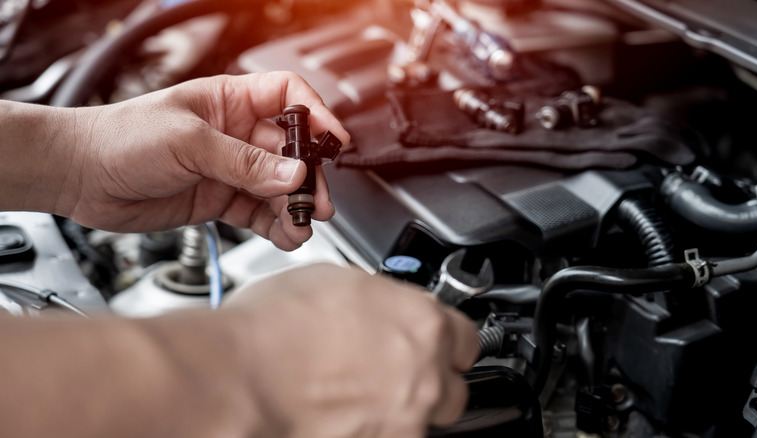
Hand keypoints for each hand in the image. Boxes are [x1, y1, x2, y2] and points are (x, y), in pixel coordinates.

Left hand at [65, 72, 349, 249]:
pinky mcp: (220, 200)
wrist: (81, 176)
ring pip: (278, 188)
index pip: (288, 96)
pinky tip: (285, 236)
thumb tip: (290, 174)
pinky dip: (276, 226)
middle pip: (291, 151)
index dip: (316, 114)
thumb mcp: (187, 142)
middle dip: (308, 177)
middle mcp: (236, 134)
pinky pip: (259, 213)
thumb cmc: (120, 138)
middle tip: (316, 201)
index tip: (333, 140)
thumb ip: (242, 161)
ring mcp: (229, 169)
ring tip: (301, 225)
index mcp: (230, 101)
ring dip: (294, 207)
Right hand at [226, 264, 478, 437]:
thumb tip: (381, 304)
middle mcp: (424, 375)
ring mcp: (404, 421)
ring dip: (400, 410)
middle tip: (391, 372)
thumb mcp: (336, 281)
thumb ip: (380, 299)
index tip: (436, 345)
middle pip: (451, 386)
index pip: (467, 338)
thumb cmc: (273, 328)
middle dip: (429, 380)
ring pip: (421, 421)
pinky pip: (389, 436)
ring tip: (354, 395)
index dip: (447, 340)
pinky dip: (373, 429)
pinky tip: (340, 415)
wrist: (239, 378)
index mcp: (422, 322)